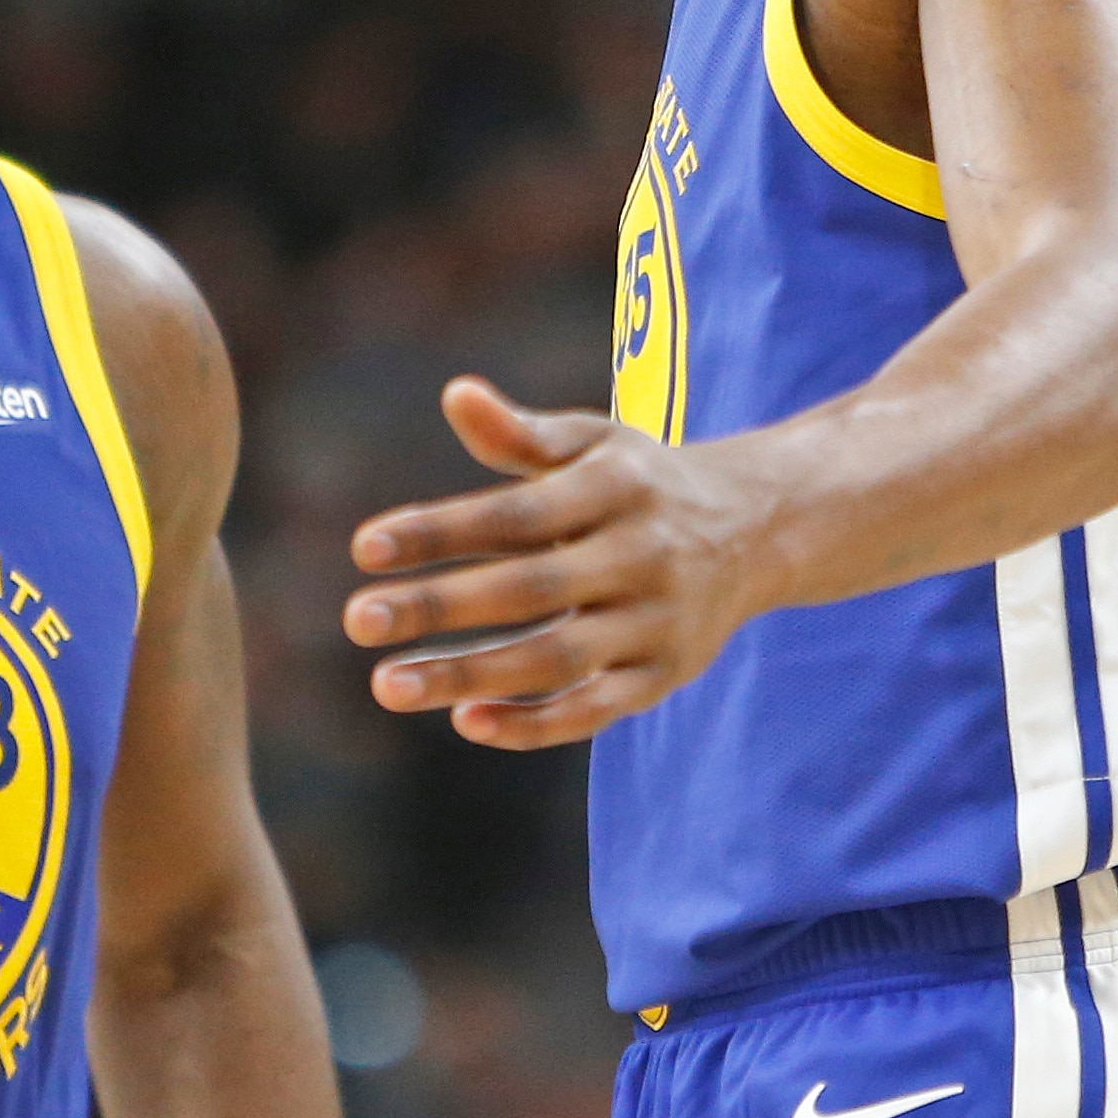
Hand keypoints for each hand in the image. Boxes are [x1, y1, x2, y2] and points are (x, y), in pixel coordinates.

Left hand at [345, 375, 760, 747]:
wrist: (761, 527)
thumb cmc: (643, 481)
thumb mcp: (593, 444)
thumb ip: (520, 434)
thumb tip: (455, 394)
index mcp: (615, 489)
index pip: (515, 514)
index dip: (441, 530)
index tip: (363, 548)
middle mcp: (640, 555)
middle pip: (529, 589)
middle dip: (439, 607)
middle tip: (356, 620)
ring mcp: (655, 622)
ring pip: (556, 659)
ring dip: (470, 676)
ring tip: (388, 684)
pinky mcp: (663, 676)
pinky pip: (594, 710)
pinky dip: (533, 723)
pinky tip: (466, 723)